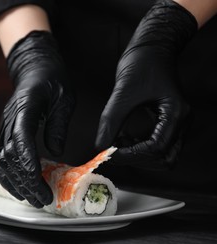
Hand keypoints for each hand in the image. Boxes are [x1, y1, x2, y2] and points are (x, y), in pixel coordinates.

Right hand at [0, 31, 74, 207]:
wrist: (34, 66)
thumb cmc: (52, 78)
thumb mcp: (64, 97)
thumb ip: (59, 124)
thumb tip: (55, 152)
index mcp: (25, 108)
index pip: (21, 140)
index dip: (27, 163)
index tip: (38, 182)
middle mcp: (9, 120)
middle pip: (9, 156)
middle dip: (24, 181)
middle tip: (42, 198)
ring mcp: (4, 126)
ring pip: (0, 159)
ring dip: (13, 182)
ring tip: (30, 197)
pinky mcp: (5, 132)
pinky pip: (0, 156)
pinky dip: (7, 174)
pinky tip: (18, 185)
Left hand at [95, 0, 197, 169]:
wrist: (152, 46)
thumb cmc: (142, 62)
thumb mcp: (123, 92)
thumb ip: (111, 121)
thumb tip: (100, 146)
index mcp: (175, 113)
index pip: (156, 148)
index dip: (131, 155)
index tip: (111, 152)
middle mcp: (181, 121)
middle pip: (164, 158)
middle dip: (138, 158)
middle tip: (116, 150)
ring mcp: (176, 122)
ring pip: (163, 155)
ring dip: (140, 155)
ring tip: (119, 142)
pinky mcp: (167, 120)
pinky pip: (158, 144)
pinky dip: (140, 147)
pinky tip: (124, 137)